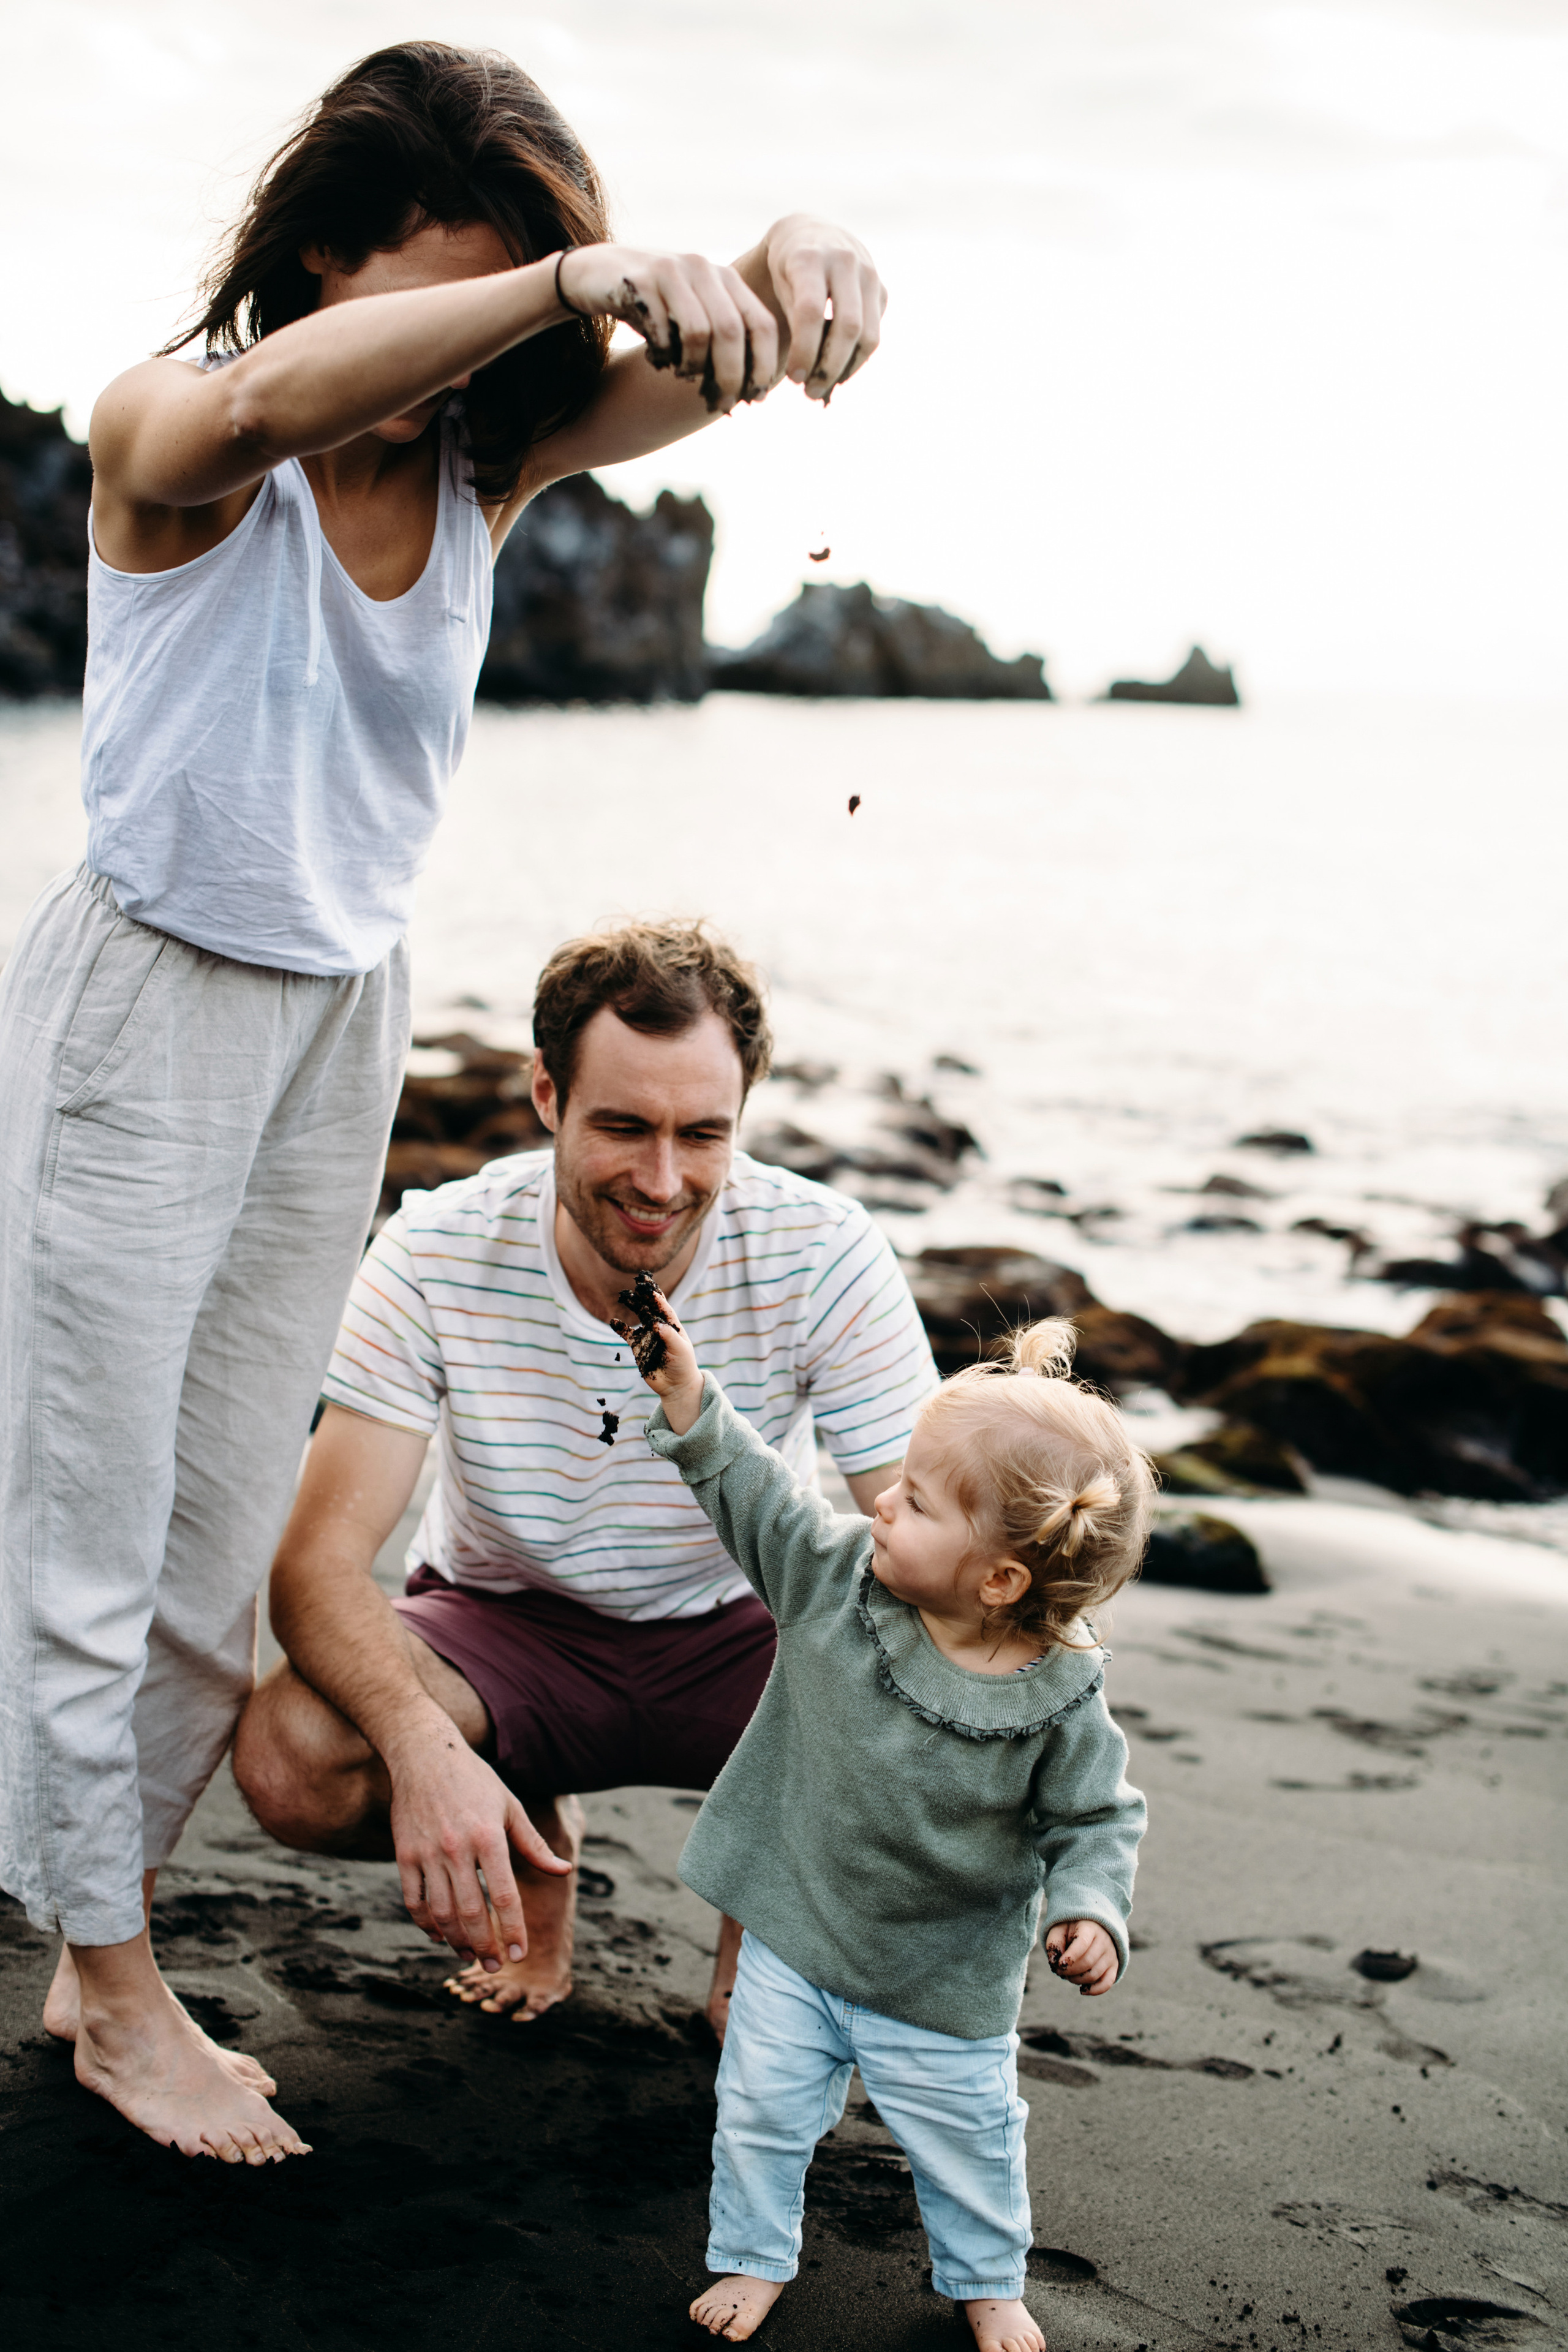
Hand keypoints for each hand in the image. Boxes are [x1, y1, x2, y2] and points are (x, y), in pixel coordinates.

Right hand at [385, 1723, 571, 1966]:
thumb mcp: (510, 1806)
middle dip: (485, 1945)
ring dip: (456, 1940)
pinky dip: (425, 1924)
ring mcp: (427, 1853)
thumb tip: (563, 1871)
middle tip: (495, 1965)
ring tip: (469, 1954)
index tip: (519, 1954)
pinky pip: (413, 1901)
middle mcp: (456, 1848)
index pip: (504, 1895)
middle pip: (471, 1912)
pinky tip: (439, 1934)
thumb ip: (534, 1844)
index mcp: (488, 1837)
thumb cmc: (475, 1780)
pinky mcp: (404, 1854)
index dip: (513, 1929)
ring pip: (441, 1912)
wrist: (424, 1754)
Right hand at [557, 243, 779, 412]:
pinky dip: (662, 355)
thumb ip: (724, 343)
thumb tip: (754, 394)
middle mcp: (703, 268)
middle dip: (729, 376)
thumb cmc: (656, 306)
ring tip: (682, 374)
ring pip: (698, 332)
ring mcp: (672, 270)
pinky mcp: (640, 280)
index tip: (756, 398)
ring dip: (692, 366)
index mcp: (726, 278)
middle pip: (731, 331)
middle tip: (721, 403)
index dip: (764, 365)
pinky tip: (657, 359)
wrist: (600, 274)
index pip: (762, 324)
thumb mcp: (696, 316)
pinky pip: (661, 330)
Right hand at [616, 1282, 705, 1434]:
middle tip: (637, 1284)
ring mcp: (648, 1336)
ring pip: (638, 1317)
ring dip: (632, 1306)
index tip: (651, 1288)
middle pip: (650, 1308)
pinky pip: (627, 1334)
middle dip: (644, 1296)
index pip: (665, 1308)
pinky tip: (614, 1321)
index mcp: (673, 1326)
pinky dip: (620, 1328)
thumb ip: (668, 1336)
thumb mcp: (680, 1350)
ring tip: (624, 1296)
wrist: (675, 1386)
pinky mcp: (638, 1347)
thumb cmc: (683, 1365)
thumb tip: (655, 1323)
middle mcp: (659, 1328)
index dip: (658, 1298)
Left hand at [758, 214, 886, 402]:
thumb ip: (791, 321)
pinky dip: (856, 359)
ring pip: (868, 334)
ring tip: (823, 386)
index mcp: (810, 257)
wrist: (813, 233)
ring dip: (846, 369)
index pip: (811, 312)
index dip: (804, 350)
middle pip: (847, 326)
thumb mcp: (778, 286)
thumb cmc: (787, 268)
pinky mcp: (882, 288)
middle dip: (828, 366)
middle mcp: (844, 260)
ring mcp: (869, 273)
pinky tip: (836, 371)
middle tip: (809, 392)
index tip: (793, 377)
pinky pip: (874, 334)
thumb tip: (802, 375)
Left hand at [1044, 1918, 1118, 1995]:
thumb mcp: (1059, 1930)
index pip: (1083, 1944)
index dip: (1070, 1957)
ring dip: (1076, 1980)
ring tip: (1067, 1975)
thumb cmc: (1070, 1930)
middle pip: (1088, 1962)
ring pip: (1094, 1975)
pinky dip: (1094, 1990)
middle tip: (1059, 1970)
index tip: (1059, 1964)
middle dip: (1069, 1971)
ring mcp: (1111, 1954)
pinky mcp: (1114, 1966)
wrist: (1090, 1926)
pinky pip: (1107, 1983)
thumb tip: (1054, 1963)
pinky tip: (1081, 1989)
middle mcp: (1104, 1940)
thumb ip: (1053, 1944)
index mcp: (1090, 1928)